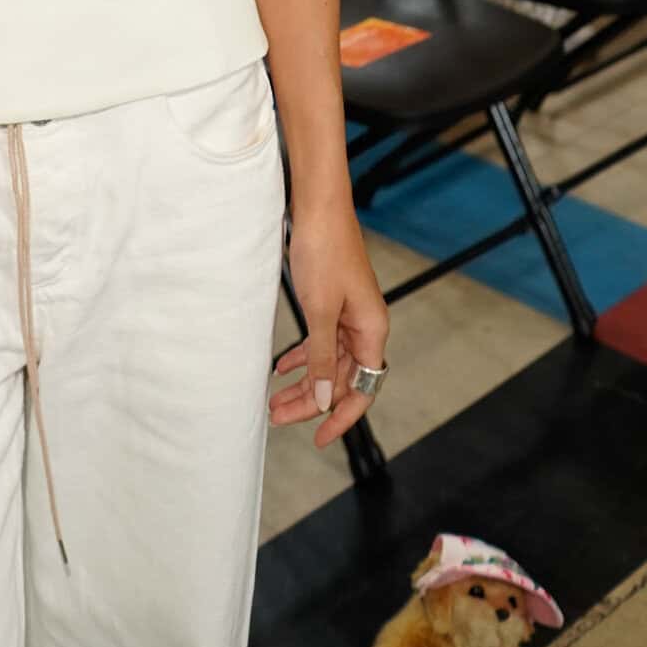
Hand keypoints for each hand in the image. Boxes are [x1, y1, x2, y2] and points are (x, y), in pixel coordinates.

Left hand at [270, 196, 388, 447]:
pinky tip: (281, 368)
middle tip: (276, 416)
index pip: (361, 389)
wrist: (319, 206)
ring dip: (302, 382)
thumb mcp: (320, 311)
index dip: (341, 417)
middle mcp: (365, 327)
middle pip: (339, 378)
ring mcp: (348, 315)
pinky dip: (302, 356)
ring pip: (326, 361)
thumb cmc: (325, 251)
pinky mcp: (331, 303)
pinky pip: (319, 341)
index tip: (319, 439)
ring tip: (274, 400)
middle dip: (309, 401)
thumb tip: (322, 400)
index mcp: (372, 331)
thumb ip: (320, 358)